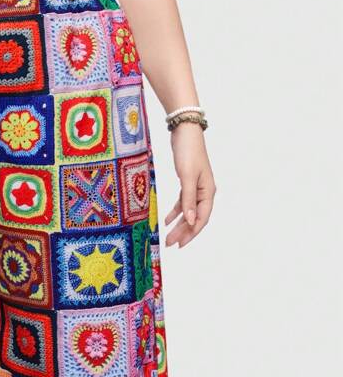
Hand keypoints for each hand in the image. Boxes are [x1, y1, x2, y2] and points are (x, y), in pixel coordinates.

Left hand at [164, 124, 216, 247]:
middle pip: (195, 218)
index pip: (201, 218)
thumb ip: (188, 200)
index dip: (191, 233)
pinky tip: (167, 220)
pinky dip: (175, 212)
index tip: (180, 244)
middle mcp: (204, 192)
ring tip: (168, 236)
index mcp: (208, 192)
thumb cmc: (188, 152)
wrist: (185, 131)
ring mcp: (196, 188)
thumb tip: (191, 221)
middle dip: (183, 232)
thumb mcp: (187, 177)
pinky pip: (183, 202)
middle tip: (170, 244)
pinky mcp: (188, 182)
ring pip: (188, 212)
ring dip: (179, 224)